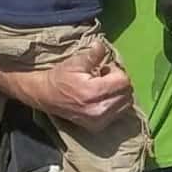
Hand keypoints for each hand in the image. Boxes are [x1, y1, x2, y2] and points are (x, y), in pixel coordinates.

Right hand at [17, 37, 131, 126]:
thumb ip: (93, 55)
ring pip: (125, 104)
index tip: (104, 70)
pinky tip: (101, 99)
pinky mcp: (97, 126)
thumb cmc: (60, 77)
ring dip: (119, 94)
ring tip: (103, 88)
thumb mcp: (75, 62)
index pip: (124, 81)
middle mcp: (99, 109)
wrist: (44, 95)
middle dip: (119, 83)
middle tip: (104, 78)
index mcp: (94, 92)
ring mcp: (99, 120)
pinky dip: (115, 105)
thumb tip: (101, 44)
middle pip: (127, 93)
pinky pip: (118, 114)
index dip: (116, 72)